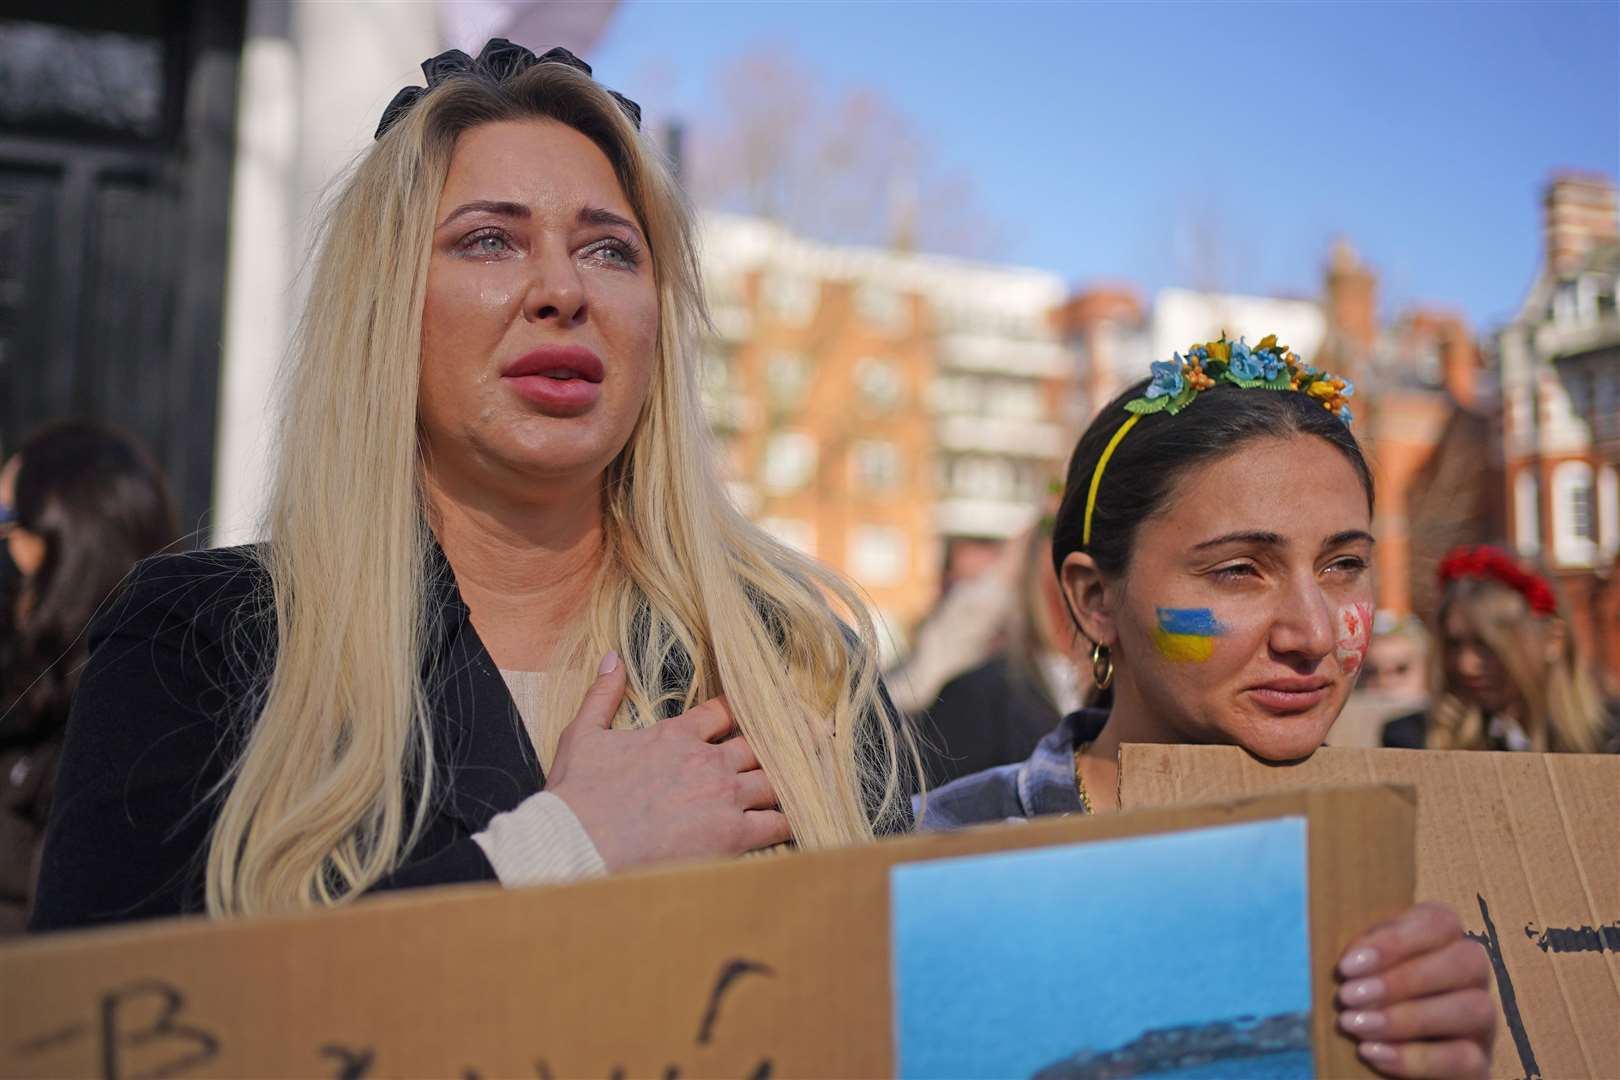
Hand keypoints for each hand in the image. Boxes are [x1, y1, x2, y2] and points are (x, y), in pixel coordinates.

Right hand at [546, 652, 792, 870]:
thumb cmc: (577, 794)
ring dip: (793, 777)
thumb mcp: (583, 734)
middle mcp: (706, 761)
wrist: (579, 843)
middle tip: (815, 736)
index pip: (726, 711)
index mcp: (677, 735)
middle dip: (785, 739)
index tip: (767, 709)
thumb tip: (613, 657)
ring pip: (774, 780)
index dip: (749, 709)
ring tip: (817, 773)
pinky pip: (775, 823)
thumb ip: (602, 694)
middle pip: (760, 743)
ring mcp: (722, 796)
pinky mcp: (730, 835)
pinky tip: (802, 818)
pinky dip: (790, 820)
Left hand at [1336, 901, 1494, 1078]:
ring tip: (1356, 1025)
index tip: (1348, 965)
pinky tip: (1374, 1053)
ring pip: (1475, 1009)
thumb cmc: (1360, 999)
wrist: (1370, 1056)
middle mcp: (1472, 978)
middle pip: (1466, 961)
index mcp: (1443, 942)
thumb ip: (1358, 958)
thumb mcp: (1358, 971)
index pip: (1441, 922)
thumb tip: (1347, 962)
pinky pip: (1466, 1060)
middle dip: (1403, 980)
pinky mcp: (1480, 1064)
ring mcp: (1482, 1023)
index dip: (1396, 940)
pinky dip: (1416, 1058)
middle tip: (1349, 996)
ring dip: (1408, 1018)